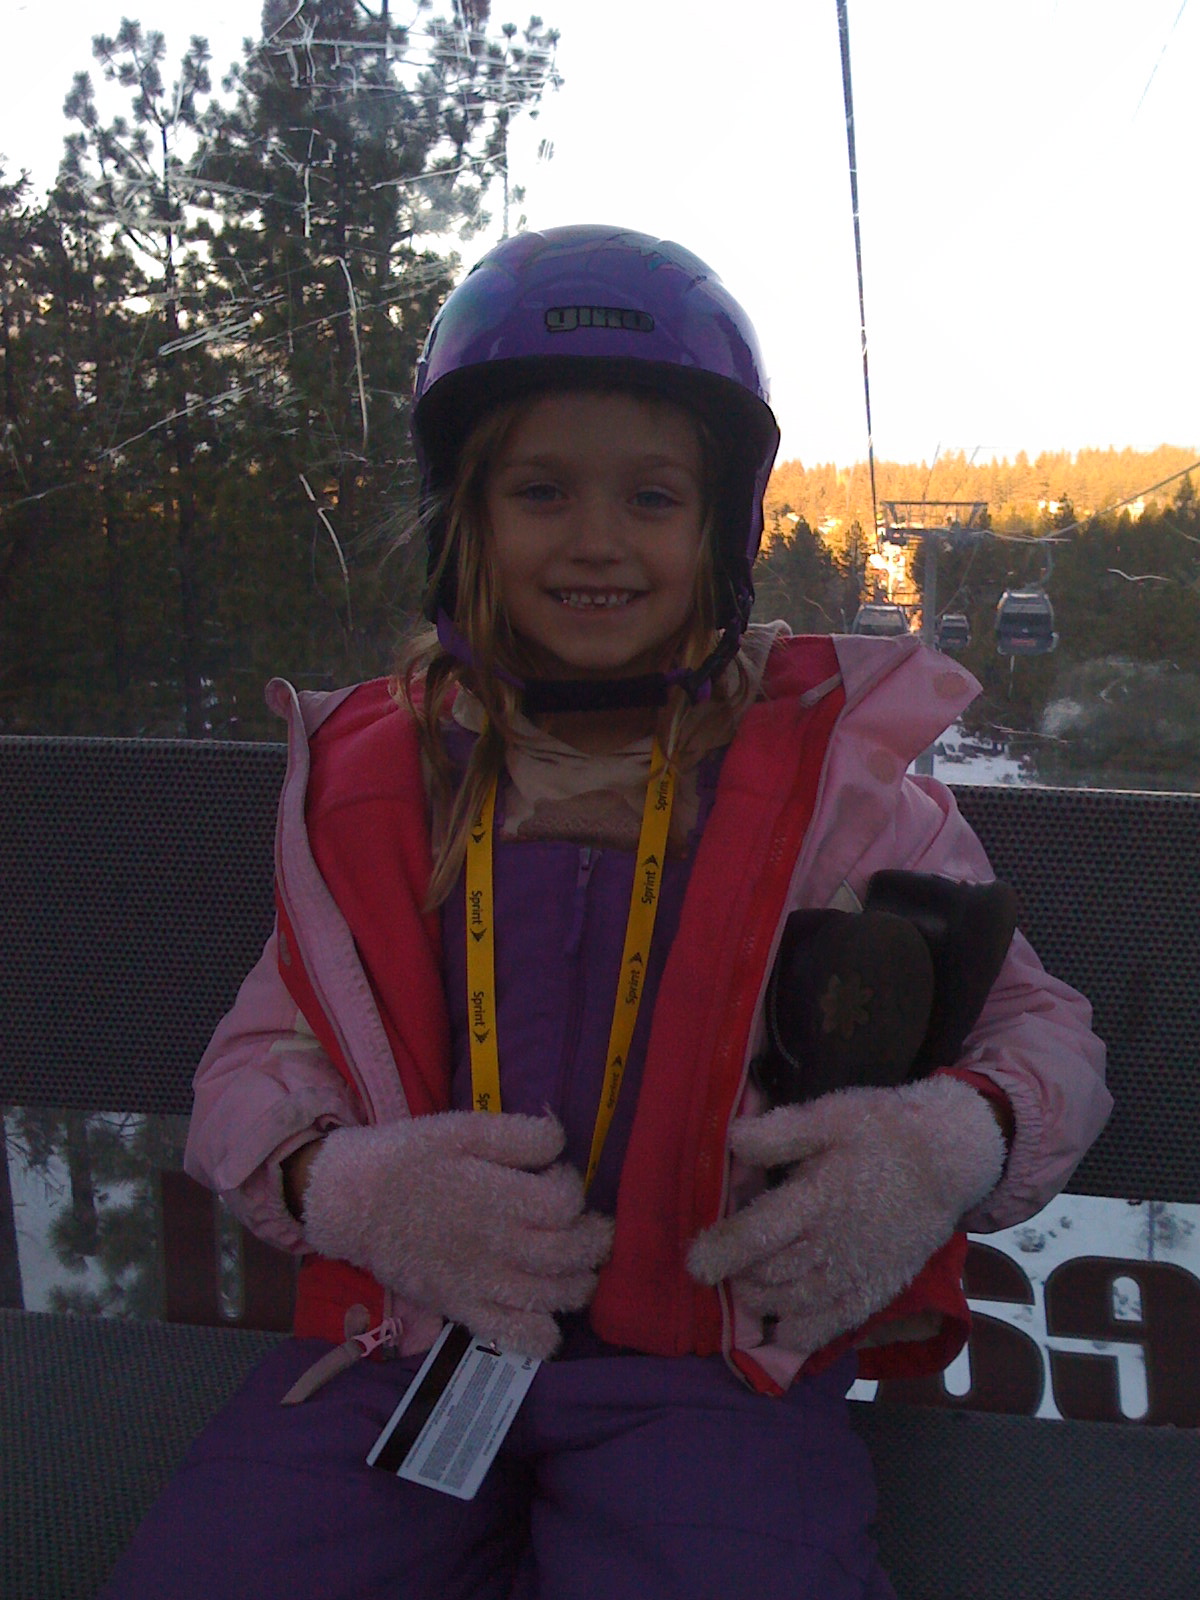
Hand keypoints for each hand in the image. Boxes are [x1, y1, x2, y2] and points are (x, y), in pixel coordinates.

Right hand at [301, 1111, 612, 1359]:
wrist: (352, 1201)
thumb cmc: (408, 1158)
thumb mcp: (460, 1128)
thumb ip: (516, 1134)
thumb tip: (560, 1140)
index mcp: (498, 1196)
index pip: (566, 1202)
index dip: (573, 1185)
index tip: (558, 1175)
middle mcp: (498, 1245)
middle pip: (572, 1253)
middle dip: (596, 1238)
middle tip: (592, 1225)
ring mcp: (483, 1283)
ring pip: (556, 1297)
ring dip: (581, 1282)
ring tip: (578, 1264)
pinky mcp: (465, 1309)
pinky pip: (516, 1337)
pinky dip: (543, 1335)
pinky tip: (547, 1314)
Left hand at [687, 1077, 1005, 1360]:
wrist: (950, 1160)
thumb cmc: (883, 1131)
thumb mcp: (832, 1115)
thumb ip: (780, 1131)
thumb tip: (731, 1140)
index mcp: (818, 1198)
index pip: (759, 1235)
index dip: (721, 1252)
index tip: (695, 1264)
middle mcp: (833, 1245)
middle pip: (769, 1276)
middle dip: (737, 1276)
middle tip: (721, 1267)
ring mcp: (855, 1274)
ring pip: (792, 1305)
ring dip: (760, 1302)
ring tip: (746, 1287)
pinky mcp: (873, 1292)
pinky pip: (828, 1328)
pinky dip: (797, 1334)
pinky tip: (779, 1327)